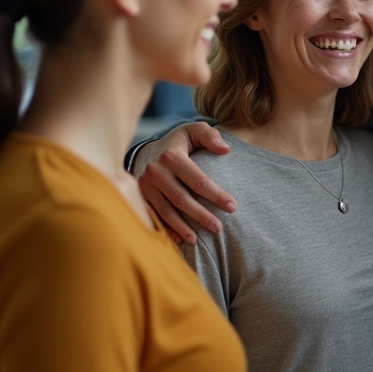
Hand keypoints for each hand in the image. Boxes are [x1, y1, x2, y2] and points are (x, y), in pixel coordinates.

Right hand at [137, 123, 233, 243]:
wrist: (147, 150)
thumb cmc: (179, 142)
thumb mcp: (194, 131)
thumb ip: (210, 136)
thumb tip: (226, 150)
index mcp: (171, 156)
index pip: (198, 180)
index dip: (216, 195)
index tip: (233, 207)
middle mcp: (155, 172)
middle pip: (181, 199)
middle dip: (201, 216)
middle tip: (219, 228)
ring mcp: (145, 186)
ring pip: (166, 211)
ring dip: (182, 227)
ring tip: (197, 240)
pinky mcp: (140, 196)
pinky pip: (154, 215)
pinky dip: (166, 229)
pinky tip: (179, 239)